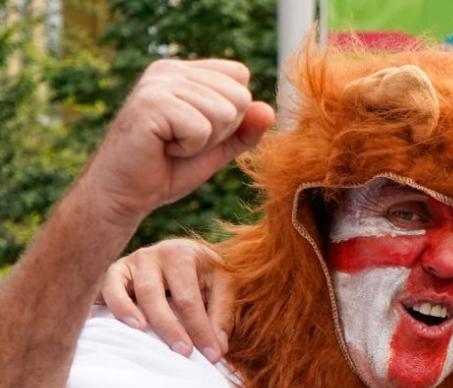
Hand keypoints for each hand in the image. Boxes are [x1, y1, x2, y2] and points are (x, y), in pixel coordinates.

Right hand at [80, 59, 274, 225]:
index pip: (240, 76)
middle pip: (239, 95)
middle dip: (221, 131)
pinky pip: (202, 127)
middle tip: (183, 142)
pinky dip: (189, 148)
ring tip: (172, 145)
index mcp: (184, 72)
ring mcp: (158, 83)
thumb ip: (245, 129)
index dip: (231, 115)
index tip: (196, 131)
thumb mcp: (217, 148)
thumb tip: (269, 110)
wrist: (124, 195)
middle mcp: (169, 70)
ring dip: (204, 141)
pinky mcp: (150, 103)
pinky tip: (163, 148)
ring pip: (225, 112)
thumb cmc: (168, 169)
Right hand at [99, 239, 233, 361]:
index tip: (212, 355)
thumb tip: (216, 350)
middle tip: (183, 352)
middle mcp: (151, 255)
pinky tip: (110, 326)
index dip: (200, 328)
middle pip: (153, 293)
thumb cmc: (206, 273)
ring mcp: (129, 263)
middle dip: (168, 326)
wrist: (187, 253)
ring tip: (140, 332)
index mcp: (182, 254)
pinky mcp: (113, 274)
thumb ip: (221, 316)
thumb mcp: (223, 286)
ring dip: (127, 312)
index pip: (188, 297)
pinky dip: (106, 306)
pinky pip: (103, 289)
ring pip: (122, 289)